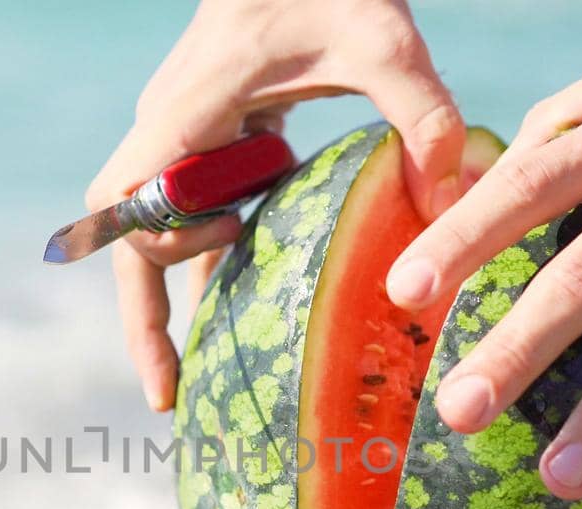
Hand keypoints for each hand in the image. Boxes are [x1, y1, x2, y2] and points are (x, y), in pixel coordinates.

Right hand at [90, 0, 466, 410]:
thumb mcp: (382, 39)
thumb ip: (420, 114)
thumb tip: (458, 202)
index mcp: (187, 115)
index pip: (134, 207)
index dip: (164, 257)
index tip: (231, 262)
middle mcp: (165, 128)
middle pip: (123, 239)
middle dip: (140, 317)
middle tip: (169, 394)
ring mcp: (178, 131)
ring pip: (143, 231)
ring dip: (160, 300)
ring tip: (187, 377)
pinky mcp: (204, 130)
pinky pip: (182, 211)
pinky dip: (197, 262)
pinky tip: (234, 305)